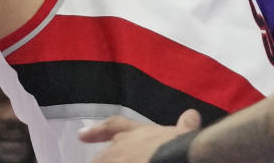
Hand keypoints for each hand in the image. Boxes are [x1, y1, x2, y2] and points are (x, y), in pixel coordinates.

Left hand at [80, 110, 200, 162]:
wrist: (175, 159)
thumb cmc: (177, 148)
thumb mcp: (182, 135)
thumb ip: (185, 126)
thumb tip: (192, 115)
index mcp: (135, 134)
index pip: (114, 127)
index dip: (97, 131)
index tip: (81, 136)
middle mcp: (120, 148)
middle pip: (103, 157)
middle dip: (104, 162)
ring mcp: (117, 162)